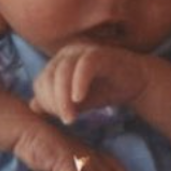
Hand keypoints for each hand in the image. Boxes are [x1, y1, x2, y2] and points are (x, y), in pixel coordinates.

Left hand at [30, 43, 151, 124]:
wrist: (136, 82)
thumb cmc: (104, 90)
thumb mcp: (76, 102)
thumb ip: (56, 104)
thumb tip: (34, 107)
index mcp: (58, 62)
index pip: (40, 83)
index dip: (46, 102)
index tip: (59, 118)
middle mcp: (67, 53)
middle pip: (48, 77)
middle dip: (54, 102)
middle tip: (66, 120)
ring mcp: (83, 51)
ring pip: (63, 72)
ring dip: (63, 97)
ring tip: (71, 117)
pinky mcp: (100, 54)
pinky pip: (84, 66)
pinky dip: (78, 83)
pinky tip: (79, 99)